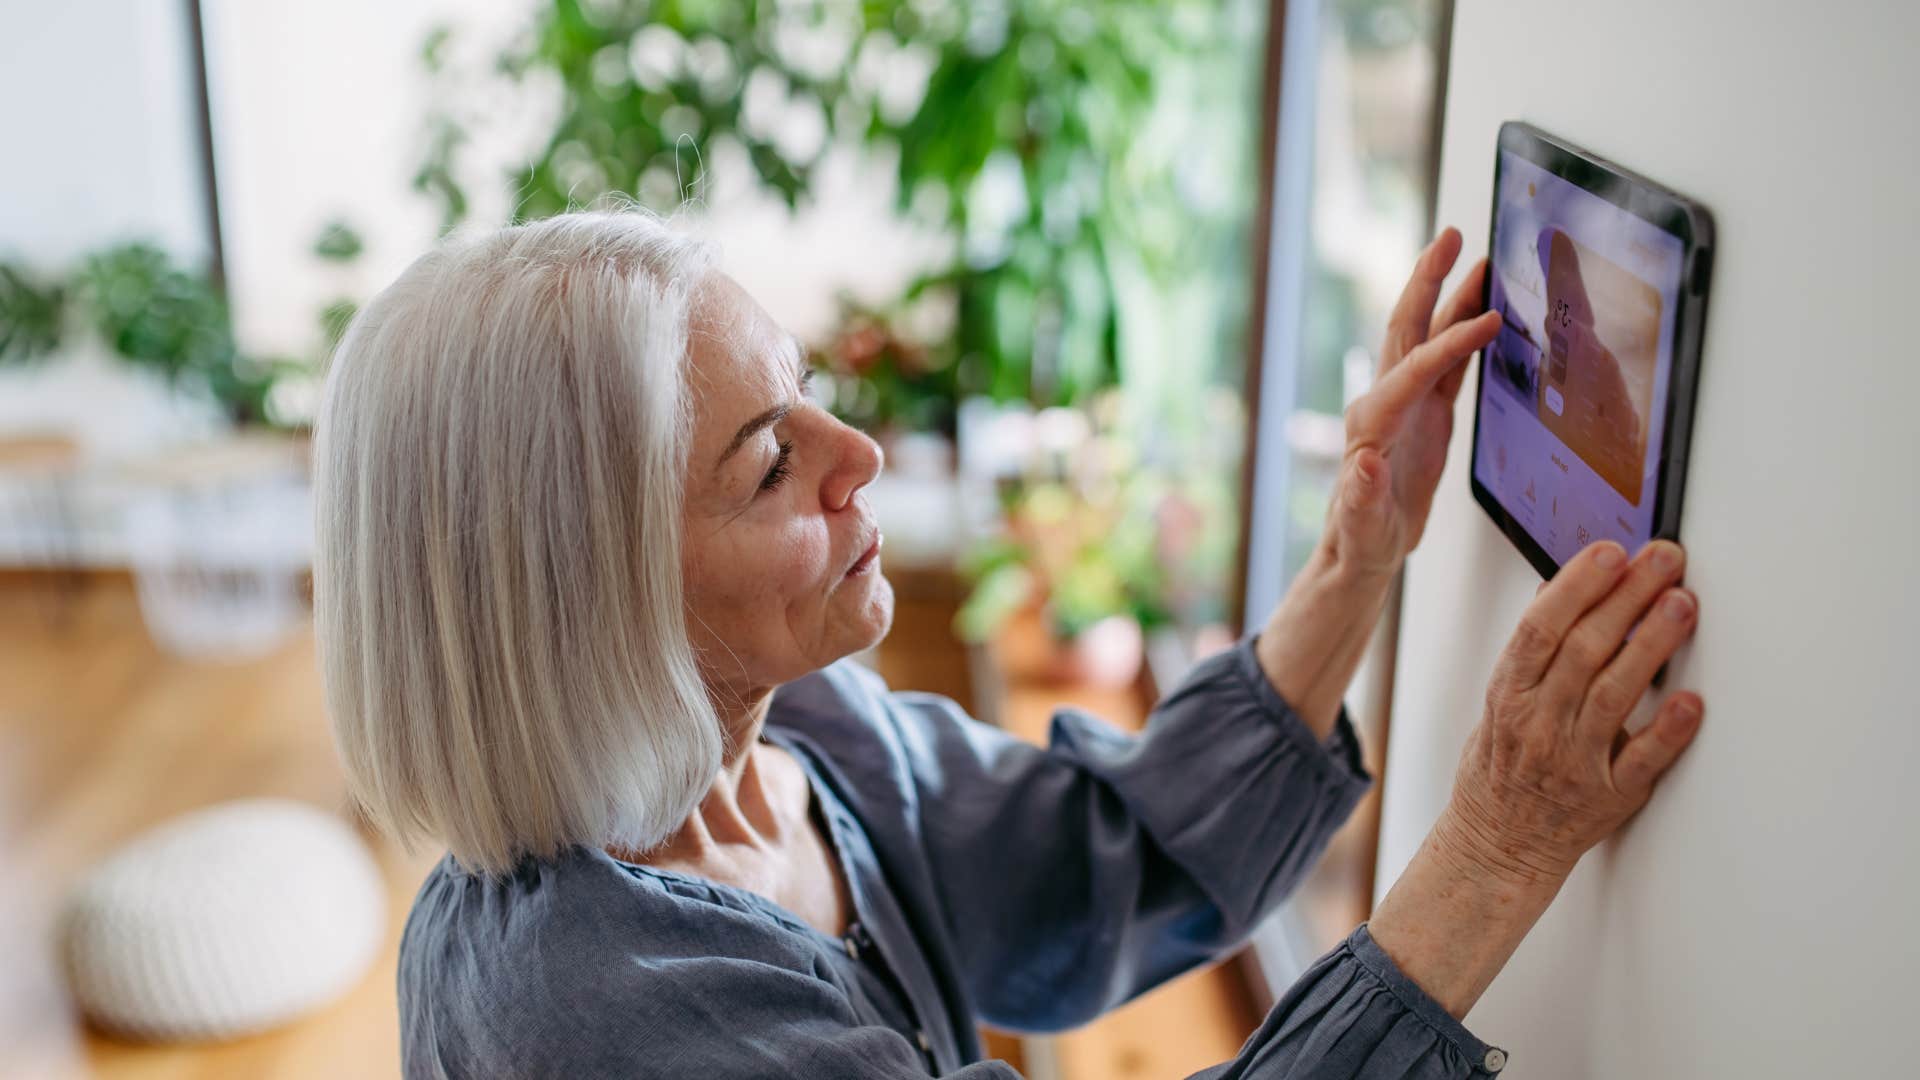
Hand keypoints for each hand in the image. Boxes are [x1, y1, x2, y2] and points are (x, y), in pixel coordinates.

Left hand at [1324, 229, 1499, 577]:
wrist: (1361, 551)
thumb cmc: (1361, 540)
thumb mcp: (1362, 526)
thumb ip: (1362, 497)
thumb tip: (1364, 463)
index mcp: (1373, 422)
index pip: (1416, 368)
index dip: (1453, 342)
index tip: (1492, 321)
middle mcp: (1385, 402)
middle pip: (1409, 327)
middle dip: (1430, 280)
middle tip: (1453, 237)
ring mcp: (1405, 404)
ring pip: (1430, 338)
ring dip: (1452, 298)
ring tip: (1481, 262)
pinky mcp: (1424, 415)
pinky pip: (1447, 364)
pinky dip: (1465, 335)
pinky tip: (1486, 314)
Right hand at [1367, 538, 1703, 1018]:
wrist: (1496, 846)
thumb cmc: (1501, 770)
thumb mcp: (1499, 703)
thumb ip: (1533, 655)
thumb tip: (1563, 590)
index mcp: (1509, 696)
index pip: (1540, 627)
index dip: (1576, 585)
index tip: (1609, 552)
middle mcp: (1538, 725)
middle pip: (1584, 649)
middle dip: (1627, 596)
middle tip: (1664, 560)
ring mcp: (1574, 762)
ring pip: (1613, 693)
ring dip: (1652, 644)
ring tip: (1682, 604)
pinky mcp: (1608, 797)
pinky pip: (1642, 762)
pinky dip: (1667, 730)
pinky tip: (1692, 702)